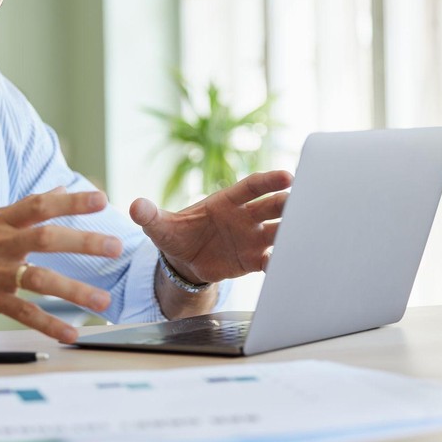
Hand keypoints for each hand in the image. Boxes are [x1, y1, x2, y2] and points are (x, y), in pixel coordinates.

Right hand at [0, 188, 121, 342]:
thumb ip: (26, 208)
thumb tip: (59, 188)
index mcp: (1, 221)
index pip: (40, 204)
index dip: (71, 201)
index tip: (101, 199)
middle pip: (45, 238)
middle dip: (83, 242)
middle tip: (115, 246)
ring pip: (39, 279)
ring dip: (74, 291)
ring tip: (102, 301)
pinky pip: (23, 313)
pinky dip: (48, 324)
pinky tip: (70, 334)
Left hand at [129, 170, 292, 284]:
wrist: (185, 261)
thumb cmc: (177, 234)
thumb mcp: (160, 226)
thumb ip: (150, 215)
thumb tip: (134, 206)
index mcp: (227, 201)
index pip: (251, 187)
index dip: (269, 181)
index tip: (288, 176)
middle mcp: (246, 217)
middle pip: (272, 206)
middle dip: (289, 204)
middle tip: (307, 202)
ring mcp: (253, 238)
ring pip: (279, 231)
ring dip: (292, 230)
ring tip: (306, 233)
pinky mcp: (254, 260)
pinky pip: (271, 260)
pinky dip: (279, 262)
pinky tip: (287, 266)